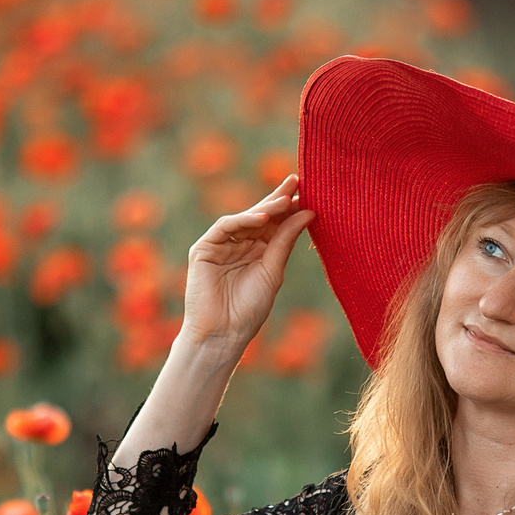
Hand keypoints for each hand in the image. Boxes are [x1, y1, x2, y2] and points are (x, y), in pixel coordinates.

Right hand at [179, 173, 313, 353]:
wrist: (223, 334)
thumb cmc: (249, 309)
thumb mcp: (273, 271)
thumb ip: (286, 240)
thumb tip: (308, 211)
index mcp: (258, 251)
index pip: (275, 223)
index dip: (290, 208)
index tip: (309, 193)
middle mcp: (240, 244)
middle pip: (260, 216)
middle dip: (278, 198)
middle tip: (297, 181)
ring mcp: (221, 245)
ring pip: (244, 218)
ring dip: (265, 208)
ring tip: (285, 200)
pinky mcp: (204, 249)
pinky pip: (225, 226)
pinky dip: (243, 220)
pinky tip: (263, 217)